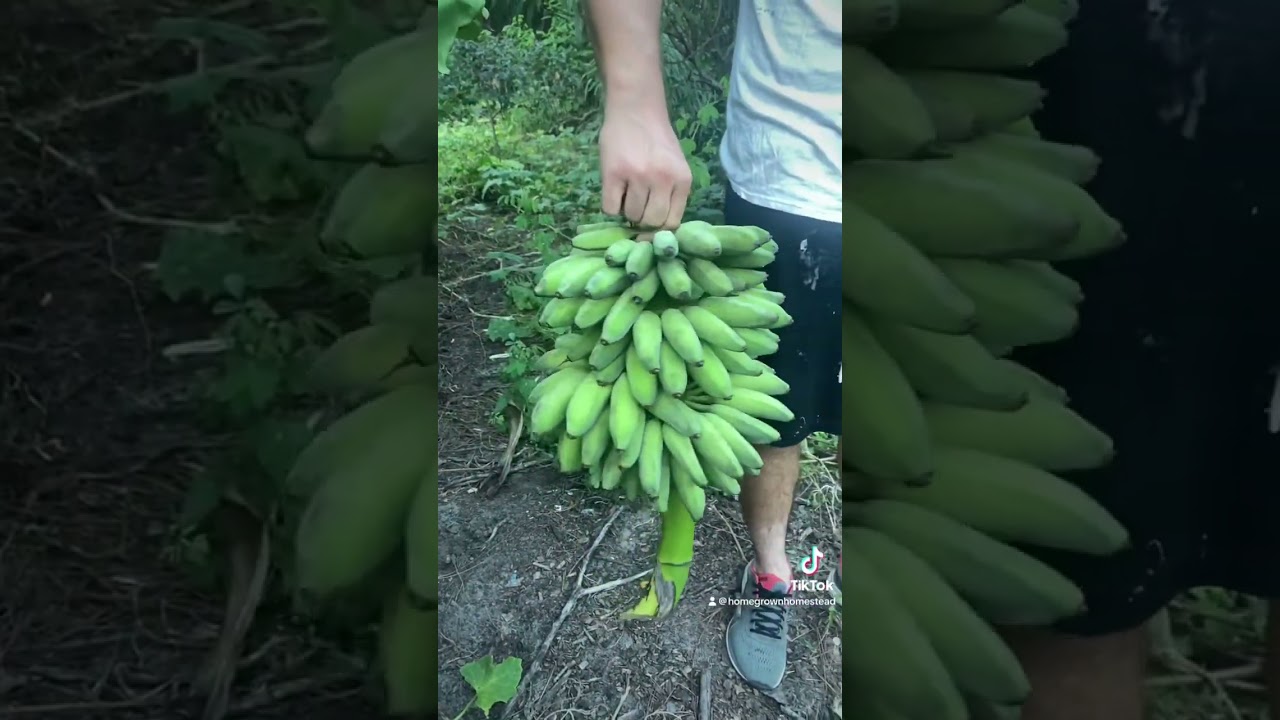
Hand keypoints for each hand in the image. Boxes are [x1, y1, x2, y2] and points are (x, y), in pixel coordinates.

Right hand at [599, 109, 692, 230]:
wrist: (635, 108)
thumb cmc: (656, 138)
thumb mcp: (675, 165)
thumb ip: (671, 192)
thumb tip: (657, 228)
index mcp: (682, 180)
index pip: (672, 222)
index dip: (659, 227)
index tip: (650, 223)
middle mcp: (663, 180)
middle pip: (651, 222)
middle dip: (642, 220)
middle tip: (636, 204)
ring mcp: (638, 177)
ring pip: (631, 215)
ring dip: (626, 210)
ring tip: (626, 192)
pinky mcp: (614, 174)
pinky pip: (610, 208)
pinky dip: (611, 205)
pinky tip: (614, 190)